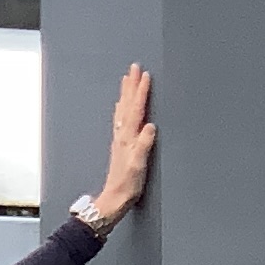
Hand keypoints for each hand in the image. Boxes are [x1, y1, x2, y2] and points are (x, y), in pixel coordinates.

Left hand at [81, 66, 165, 218]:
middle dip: (131, 85)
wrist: (115, 198)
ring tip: (126, 79)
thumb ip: (144, 144)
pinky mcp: (120, 144)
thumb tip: (150, 126)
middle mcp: (122, 135)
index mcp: (128, 137)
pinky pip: (120, 119)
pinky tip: (120, 106)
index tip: (144, 75)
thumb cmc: (128, 184)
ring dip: (125, 93)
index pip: (136, 109)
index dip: (141, 92)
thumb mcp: (139, 165)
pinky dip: (121, 108)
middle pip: (127, 104)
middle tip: (133, 67)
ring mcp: (120, 138)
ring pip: (123, 109)